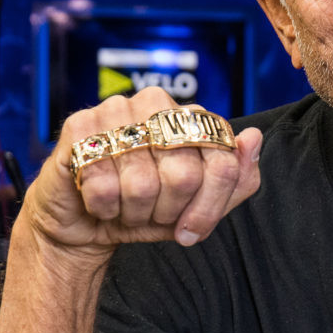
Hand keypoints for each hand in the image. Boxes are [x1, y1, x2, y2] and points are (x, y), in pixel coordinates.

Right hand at [20, 85, 264, 259]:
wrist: (85, 221)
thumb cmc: (144, 208)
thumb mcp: (197, 206)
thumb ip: (235, 180)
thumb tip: (253, 138)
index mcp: (190, 116)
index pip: (223, 162)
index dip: (209, 208)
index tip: (191, 230)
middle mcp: (156, 103)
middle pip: (185, 175)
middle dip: (167, 211)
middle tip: (150, 213)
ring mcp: (116, 109)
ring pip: (143, 184)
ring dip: (133, 211)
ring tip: (123, 205)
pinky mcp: (79, 127)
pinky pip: (103, 184)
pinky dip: (103, 206)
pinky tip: (98, 199)